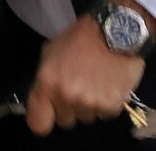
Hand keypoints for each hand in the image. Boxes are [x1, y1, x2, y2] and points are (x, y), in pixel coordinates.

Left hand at [26, 13, 144, 134]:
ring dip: (89, 104)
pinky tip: (108, 84)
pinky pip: (105, 114)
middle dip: (70, 107)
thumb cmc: (81, 38)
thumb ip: (44, 79)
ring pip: (86, 118)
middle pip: (64, 121)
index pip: (38, 124)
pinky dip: (107, 103)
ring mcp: (89, 103)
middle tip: (79, 85)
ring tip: (96, 81)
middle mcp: (66, 96)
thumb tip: (43, 98)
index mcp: (47, 83)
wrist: (116, 31)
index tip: (51, 111)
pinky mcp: (110, 106)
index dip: (45, 118)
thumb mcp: (52, 51)